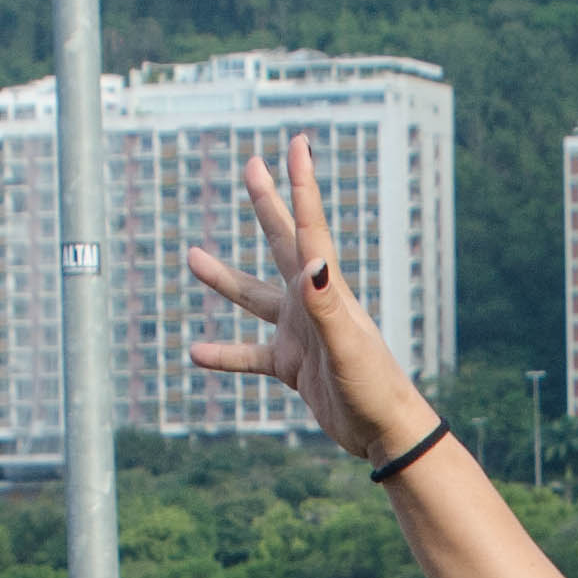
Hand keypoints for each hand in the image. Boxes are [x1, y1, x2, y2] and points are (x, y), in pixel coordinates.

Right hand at [185, 137, 436, 468]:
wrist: (385, 432)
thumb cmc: (374, 388)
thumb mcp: (347, 347)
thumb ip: (327, 306)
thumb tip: (311, 263)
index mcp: (328, 290)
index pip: (310, 228)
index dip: (301, 186)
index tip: (296, 145)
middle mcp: (313, 302)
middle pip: (283, 243)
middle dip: (267, 204)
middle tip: (252, 166)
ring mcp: (301, 332)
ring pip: (254, 298)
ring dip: (224, 279)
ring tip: (191, 256)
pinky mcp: (292, 364)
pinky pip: (250, 354)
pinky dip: (225, 354)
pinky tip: (195, 353)